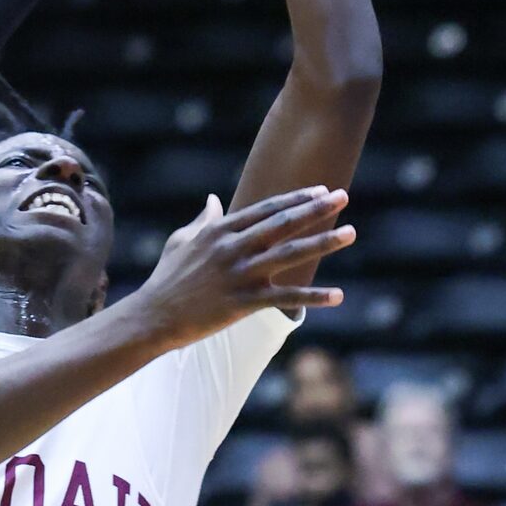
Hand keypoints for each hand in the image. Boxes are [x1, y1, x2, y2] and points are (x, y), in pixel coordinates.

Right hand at [133, 186, 351, 350]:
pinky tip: (338, 295)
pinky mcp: (243, 303)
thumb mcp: (181, 240)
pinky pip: (285, 298)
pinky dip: (313, 297)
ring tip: (351, 233)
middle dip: (316, 209)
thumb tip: (213, 199)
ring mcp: (239, 274)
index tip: (320, 190)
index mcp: (220, 230)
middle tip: (343, 197)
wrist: (154, 315)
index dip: (295, 199)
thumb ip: (203, 219)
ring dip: (324, 243)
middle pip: (283, 224)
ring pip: (290, 254)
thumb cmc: (167, 277)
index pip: (266, 209)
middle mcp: (233, 247)